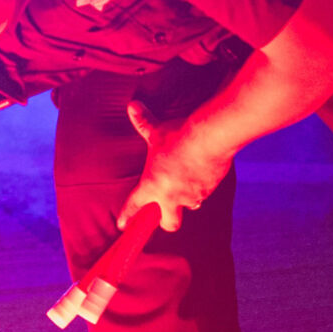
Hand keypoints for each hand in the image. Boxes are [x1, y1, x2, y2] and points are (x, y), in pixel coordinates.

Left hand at [121, 101, 231, 231]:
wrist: (210, 139)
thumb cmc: (178, 137)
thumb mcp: (157, 132)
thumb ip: (144, 123)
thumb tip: (132, 106)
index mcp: (152, 186)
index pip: (134, 207)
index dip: (126, 217)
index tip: (121, 225)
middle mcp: (172, 197)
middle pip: (169, 224)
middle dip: (167, 220)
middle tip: (166, 209)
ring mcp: (193, 196)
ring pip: (191, 206)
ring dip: (188, 199)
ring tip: (188, 184)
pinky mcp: (211, 189)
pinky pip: (206, 192)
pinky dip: (203, 186)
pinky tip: (204, 173)